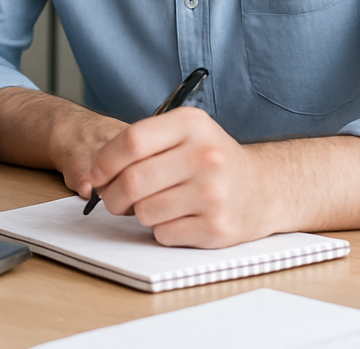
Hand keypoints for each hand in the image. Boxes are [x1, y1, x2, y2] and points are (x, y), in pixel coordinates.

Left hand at [84, 107, 269, 247]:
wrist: (264, 188)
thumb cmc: (211, 159)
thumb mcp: (184, 133)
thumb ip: (143, 143)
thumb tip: (96, 173)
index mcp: (192, 124)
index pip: (132, 141)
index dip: (105, 161)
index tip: (95, 174)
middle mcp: (205, 156)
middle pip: (133, 180)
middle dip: (112, 195)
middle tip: (111, 199)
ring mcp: (213, 194)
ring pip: (145, 211)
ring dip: (139, 212)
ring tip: (154, 204)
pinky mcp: (217, 228)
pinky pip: (164, 233)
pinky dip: (161, 229)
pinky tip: (178, 217)